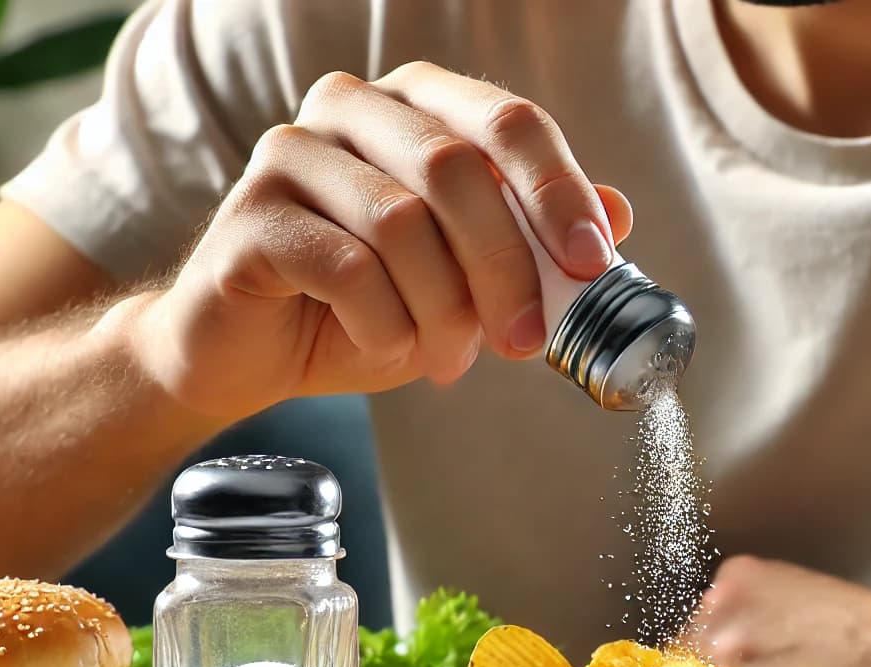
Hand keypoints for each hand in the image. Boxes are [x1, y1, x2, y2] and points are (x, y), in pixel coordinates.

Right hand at [132, 63, 633, 421]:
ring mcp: (292, 153)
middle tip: (525, 341)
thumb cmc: (364, 307)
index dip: (558, 191)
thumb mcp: (468, 280)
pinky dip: (384, 324)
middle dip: (506, 266)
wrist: (250, 354)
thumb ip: (533, 242)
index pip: (507, 121)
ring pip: (402, 222)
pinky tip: (386, 347)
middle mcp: (351, 108)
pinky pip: (345, 267)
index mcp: (416, 106)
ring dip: (442, 308)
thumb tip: (619, 214)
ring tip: (447, 358)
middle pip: (456, 169)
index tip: (592, 263)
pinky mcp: (250, 215)